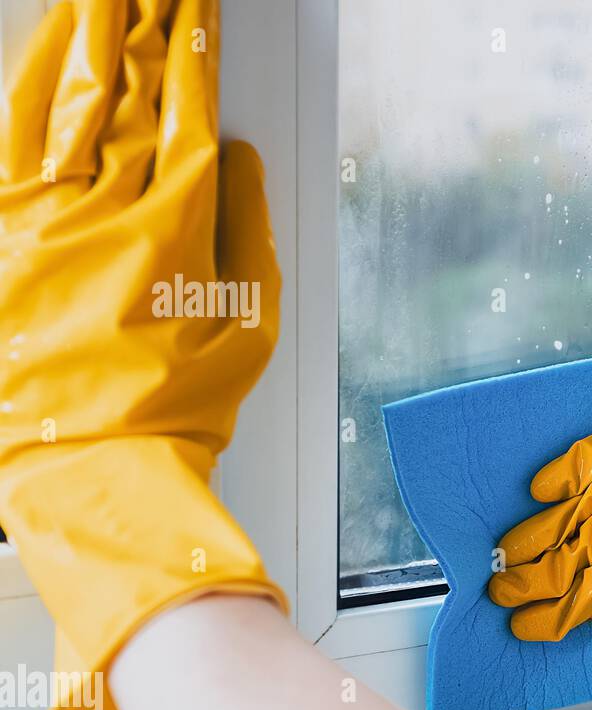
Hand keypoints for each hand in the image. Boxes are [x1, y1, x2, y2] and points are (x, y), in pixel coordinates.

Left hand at [0, 0, 282, 709]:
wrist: (92, 466)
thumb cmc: (177, 407)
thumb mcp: (251, 325)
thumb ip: (250, 230)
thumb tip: (242, 157)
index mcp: (176, 227)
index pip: (189, 109)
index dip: (196, 50)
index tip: (202, 13)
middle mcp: (104, 209)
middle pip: (127, 88)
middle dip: (145, 24)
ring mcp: (42, 217)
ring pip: (64, 97)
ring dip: (86, 34)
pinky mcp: (1, 236)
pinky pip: (11, 140)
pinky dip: (29, 88)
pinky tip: (44, 53)